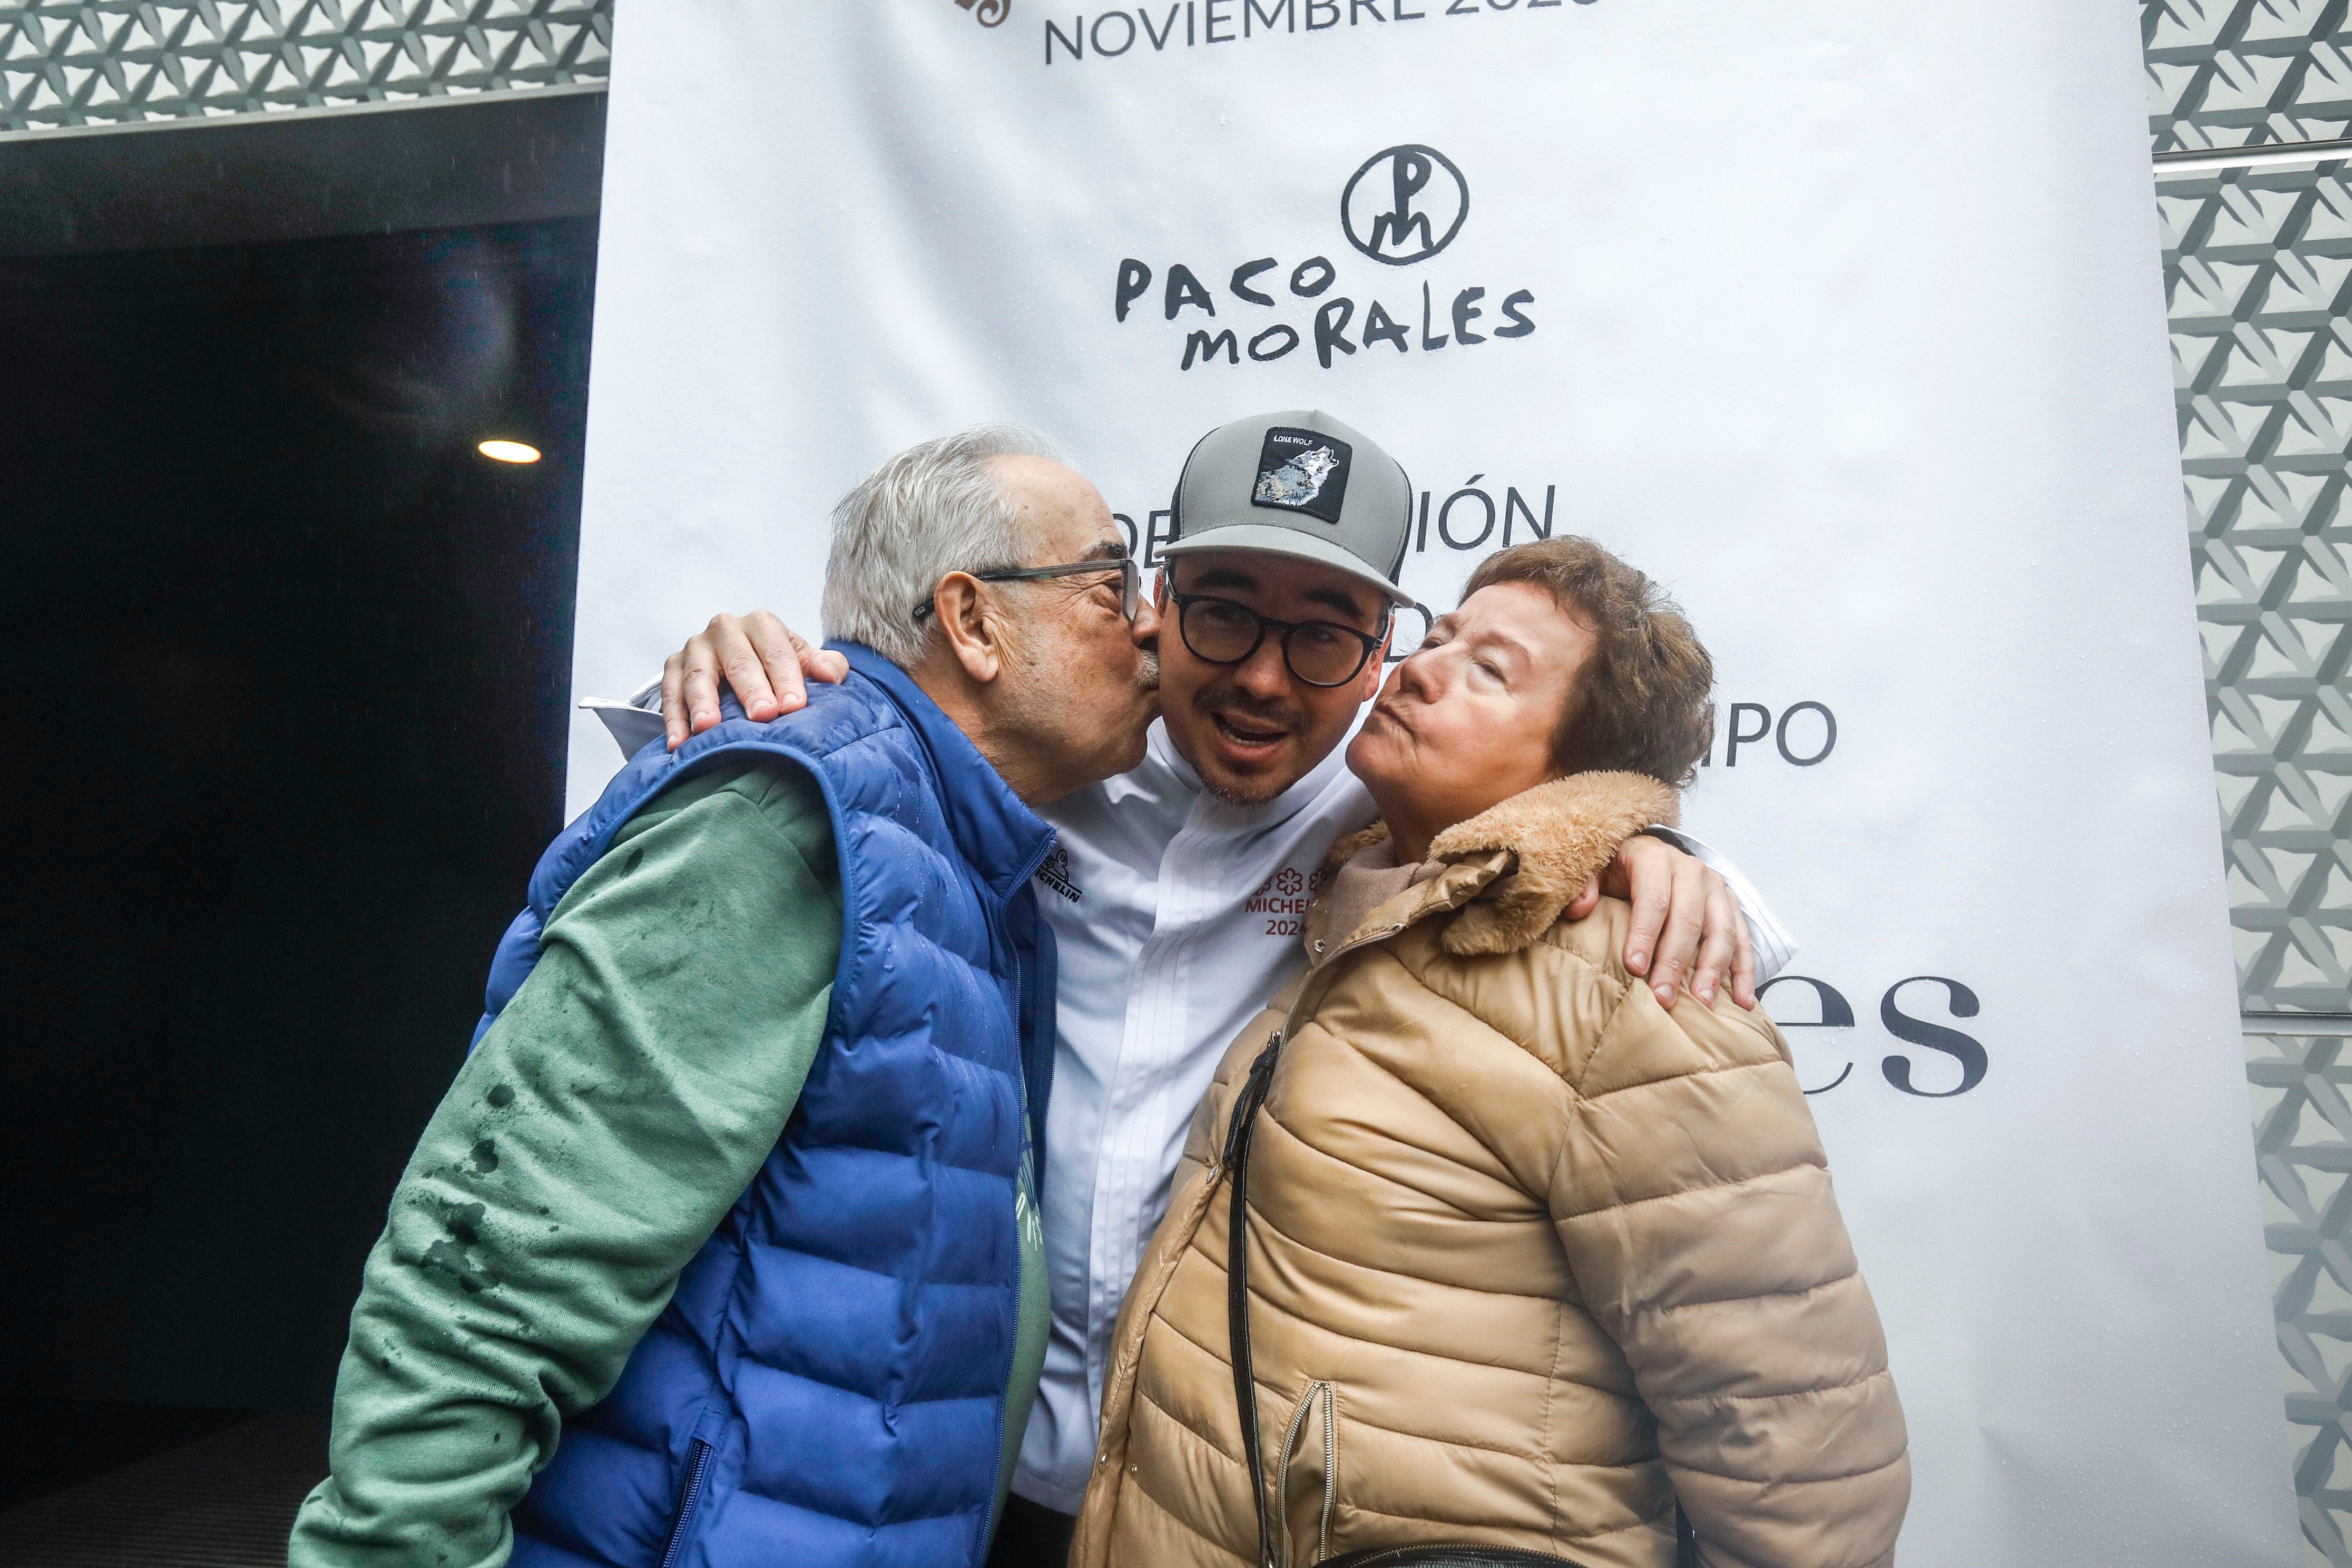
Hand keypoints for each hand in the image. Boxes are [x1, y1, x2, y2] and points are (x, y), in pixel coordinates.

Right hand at [660, 611, 850, 749]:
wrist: (744, 658)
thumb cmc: (776, 664)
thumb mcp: (802, 660)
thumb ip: (822, 665)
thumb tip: (832, 676)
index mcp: (762, 624)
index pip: (777, 651)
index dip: (787, 678)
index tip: (794, 706)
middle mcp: (726, 629)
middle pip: (739, 661)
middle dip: (751, 689)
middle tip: (762, 715)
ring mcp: (696, 647)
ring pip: (698, 674)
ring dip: (702, 702)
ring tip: (708, 728)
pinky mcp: (673, 665)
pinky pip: (669, 692)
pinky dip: (673, 718)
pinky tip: (678, 743)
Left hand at [1566, 834, 1755, 1011]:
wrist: (1649, 854)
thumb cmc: (1618, 868)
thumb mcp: (1595, 868)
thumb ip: (1584, 884)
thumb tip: (1580, 908)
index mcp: (1655, 858)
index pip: (1653, 899)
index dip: (1645, 934)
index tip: (1634, 968)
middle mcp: (1691, 870)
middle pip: (1688, 920)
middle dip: (1675, 962)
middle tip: (1663, 997)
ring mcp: (1716, 888)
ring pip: (1721, 931)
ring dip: (1713, 971)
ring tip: (1702, 1004)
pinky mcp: (1731, 905)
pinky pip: (1744, 940)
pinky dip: (1745, 971)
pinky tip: (1741, 1001)